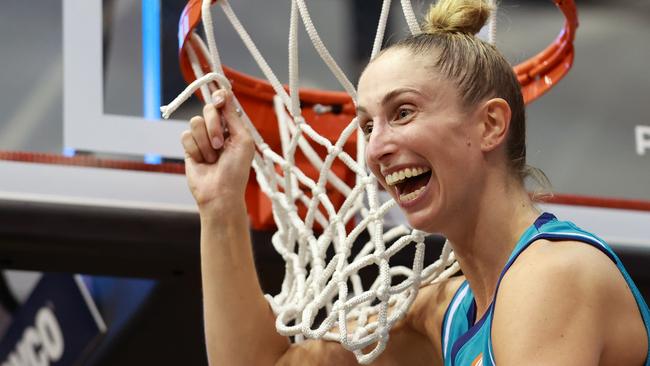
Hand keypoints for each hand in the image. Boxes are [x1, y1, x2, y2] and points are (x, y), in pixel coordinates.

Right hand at [181, 89, 254, 212]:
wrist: (220, 193)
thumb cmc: (236, 170)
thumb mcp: (243, 140)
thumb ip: (233, 116)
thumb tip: (225, 93)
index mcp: (233, 126)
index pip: (223, 103)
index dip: (219, 97)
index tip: (219, 100)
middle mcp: (217, 130)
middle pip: (208, 109)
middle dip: (214, 126)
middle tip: (220, 145)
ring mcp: (202, 138)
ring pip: (195, 122)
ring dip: (206, 142)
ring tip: (213, 158)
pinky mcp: (189, 148)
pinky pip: (186, 135)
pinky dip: (196, 149)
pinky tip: (203, 162)